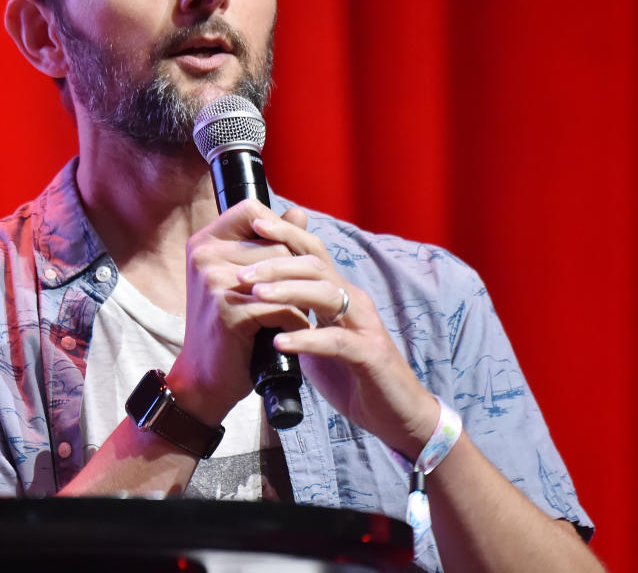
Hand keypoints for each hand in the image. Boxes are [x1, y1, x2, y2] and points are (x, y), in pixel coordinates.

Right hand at [166, 199, 314, 425]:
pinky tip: (286, 334)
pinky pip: (283, 306)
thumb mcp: (243, 279)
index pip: (251, 209)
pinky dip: (294, 323)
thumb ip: (269, 243)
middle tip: (291, 300)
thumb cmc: (227, 327)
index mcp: (204, 242)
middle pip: (276, 244)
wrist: (205, 377)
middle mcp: (205, 255)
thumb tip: (300, 213)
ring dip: (298, 298)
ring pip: (285, 274)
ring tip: (293, 316)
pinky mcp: (229, 310)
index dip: (276, 228)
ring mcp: (214, 281)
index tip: (284, 257)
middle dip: (294, 274)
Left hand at [240, 208, 439, 459]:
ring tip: (257, 295)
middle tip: (241, 272)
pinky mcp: (370, 356)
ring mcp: (364, 326)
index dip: (285, 233)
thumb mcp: (317, 338)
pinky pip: (337, 342)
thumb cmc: (352, 375)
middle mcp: (354, 301)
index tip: (254, 223)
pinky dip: (307, 339)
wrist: (396, 414)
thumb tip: (255, 301)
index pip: (311, 252)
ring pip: (327, 294)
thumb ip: (294, 316)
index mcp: (339, 294)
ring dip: (289, 292)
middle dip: (276, 263)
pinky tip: (280, 342)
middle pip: (316, 265)